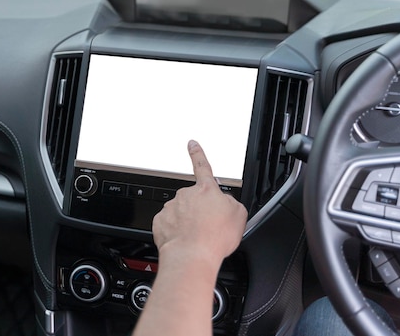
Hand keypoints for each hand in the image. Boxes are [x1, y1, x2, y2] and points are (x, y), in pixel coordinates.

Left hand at [152, 140, 246, 267]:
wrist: (192, 255)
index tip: (192, 144)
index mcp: (206, 190)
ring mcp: (172, 208)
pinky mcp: (160, 221)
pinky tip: (184, 241)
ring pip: (181, 213)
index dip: (198, 153)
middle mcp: (186, 195)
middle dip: (199, 211)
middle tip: (207, 228)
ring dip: (187, 223)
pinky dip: (176, 232)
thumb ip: (231, 203)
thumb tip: (224, 203)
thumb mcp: (239, 216)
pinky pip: (169, 225)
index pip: (202, 166)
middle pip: (194, 200)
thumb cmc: (214, 238)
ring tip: (197, 238)